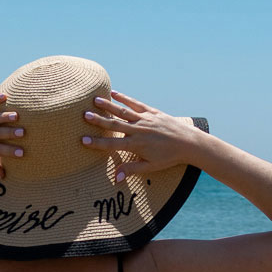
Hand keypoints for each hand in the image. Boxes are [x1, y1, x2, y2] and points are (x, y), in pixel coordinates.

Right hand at [81, 92, 201, 182]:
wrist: (189, 143)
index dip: (97, 143)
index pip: (112, 144)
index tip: (83, 140)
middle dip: (98, 120)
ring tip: (95, 100)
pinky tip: (115, 93)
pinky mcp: (152, 112)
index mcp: (136, 145)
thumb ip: (131, 170)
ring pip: (123, 111)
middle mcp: (138, 130)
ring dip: (108, 106)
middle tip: (84, 115)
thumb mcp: (150, 167)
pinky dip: (125, 98)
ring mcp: (145, 120)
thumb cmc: (169, 158)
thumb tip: (115, 178)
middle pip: (114, 124)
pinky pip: (136, 104)